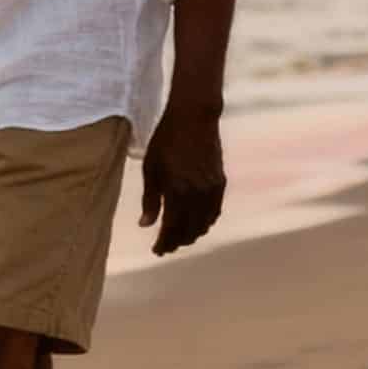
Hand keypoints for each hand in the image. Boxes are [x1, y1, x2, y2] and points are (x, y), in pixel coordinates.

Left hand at [137, 106, 223, 255]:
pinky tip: (196, 223)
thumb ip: (150, 199)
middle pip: (190, 231)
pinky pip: (215, 212)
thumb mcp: (151, 168)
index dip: (164, 243)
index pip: (172, 229)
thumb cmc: (166, 140)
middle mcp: (198, 196)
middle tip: (165, 246)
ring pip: (204, 224)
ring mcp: (212, 190)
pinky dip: (205, 222)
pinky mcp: (221, 183)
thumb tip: (146, 225)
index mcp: (178, 192)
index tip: (157, 251)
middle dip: (177, 242)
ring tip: (179, 237)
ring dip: (192, 234)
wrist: (195, 118)